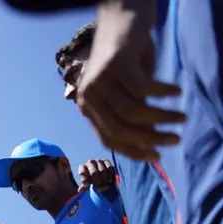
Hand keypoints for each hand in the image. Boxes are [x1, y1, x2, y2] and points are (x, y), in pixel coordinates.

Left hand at [76, 0, 184, 160]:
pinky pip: (142, 89)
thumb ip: (132, 115)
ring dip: (161, 118)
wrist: (120, 21)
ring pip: (132, 112)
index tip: (157, 156)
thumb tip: (149, 144)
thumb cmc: (126, 60)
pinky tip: (176, 92)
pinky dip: (162, 93)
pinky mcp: (115, 65)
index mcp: (88, 108)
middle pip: (120, 129)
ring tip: (181, 117)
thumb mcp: (126, 92)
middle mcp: (89, 97)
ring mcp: (99, 81)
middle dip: (151, 138)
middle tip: (176, 139)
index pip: (109, 140)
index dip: (133, 151)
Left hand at [78, 159, 117, 193]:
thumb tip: (80, 190)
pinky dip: (110, 175)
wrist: (99, 174)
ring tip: (105, 187)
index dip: (85, 180)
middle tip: (100, 189)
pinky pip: (110, 168)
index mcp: (82, 167)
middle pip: (94, 173)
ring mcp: (98, 161)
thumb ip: (84, 187)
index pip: (82, 173)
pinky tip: (109, 181)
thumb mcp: (86, 184)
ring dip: (104, 180)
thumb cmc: (90, 180)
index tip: (88, 186)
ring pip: (103, 171)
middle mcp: (90, 162)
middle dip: (98, 182)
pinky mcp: (106, 161)